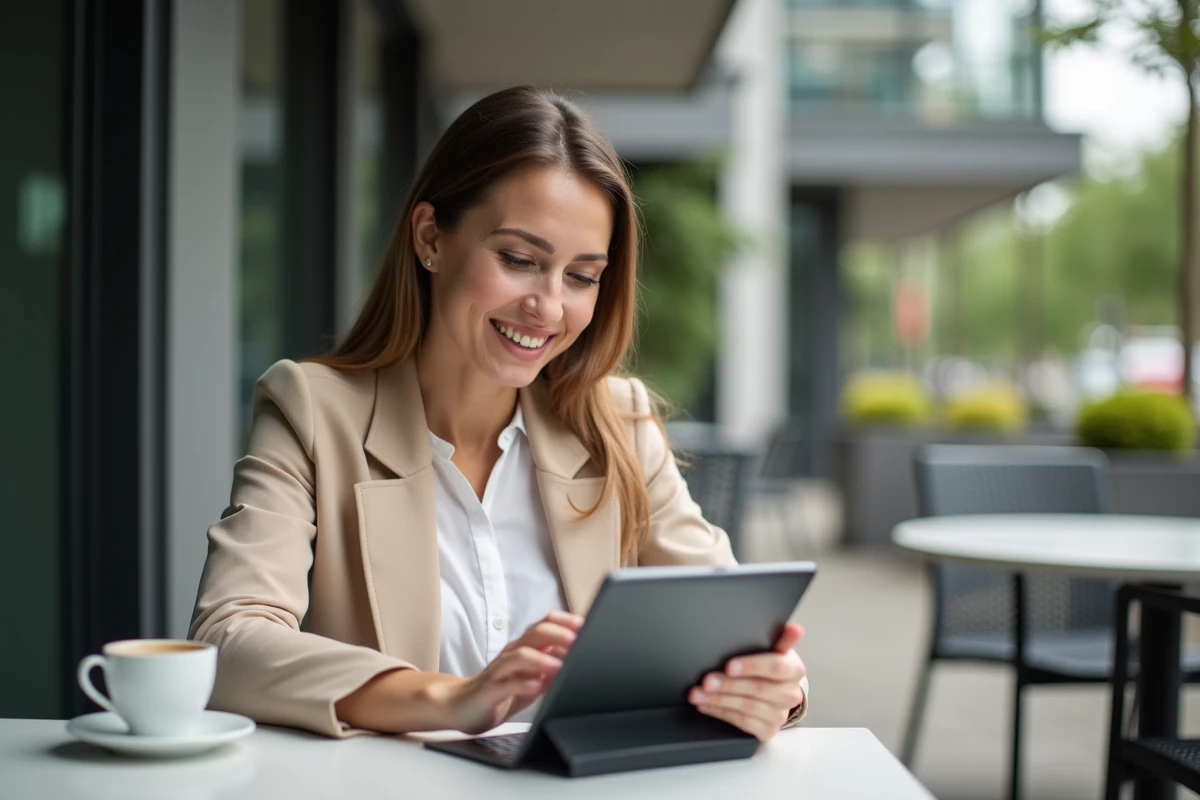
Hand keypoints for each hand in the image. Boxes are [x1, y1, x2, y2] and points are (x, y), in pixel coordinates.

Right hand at [433, 611, 583, 734]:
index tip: (586, 625)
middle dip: (558, 635)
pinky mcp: (488, 690)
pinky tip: (536, 687)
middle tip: (578, 641)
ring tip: (560, 666)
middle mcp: (511, 653)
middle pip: (535, 633)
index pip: (545, 624)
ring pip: (519, 656)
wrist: (461, 706)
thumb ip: (554, 667)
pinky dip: (522, 684)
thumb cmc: (502, 691)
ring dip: (542, 660)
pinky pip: (506, 684)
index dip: (566, 622)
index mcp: (524, 647)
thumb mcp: (534, 678)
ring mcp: (499, 670)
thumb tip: (582, 659)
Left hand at [688, 623, 806, 741]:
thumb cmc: (771, 666)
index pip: (776, 667)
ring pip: (747, 708)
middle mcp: (790, 695)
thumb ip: (781, 638)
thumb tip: (794, 629)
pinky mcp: (768, 729)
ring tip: (698, 693)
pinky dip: (720, 713)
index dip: (751, 666)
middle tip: (707, 681)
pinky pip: (742, 723)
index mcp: (794, 670)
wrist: (777, 691)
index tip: (729, 666)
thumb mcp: (775, 649)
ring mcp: (780, 715)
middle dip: (728, 685)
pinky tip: (706, 705)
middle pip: (758, 689)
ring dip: (718, 700)